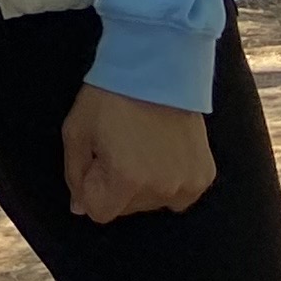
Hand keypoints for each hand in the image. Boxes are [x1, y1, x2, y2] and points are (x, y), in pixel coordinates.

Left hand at [61, 83, 215, 221]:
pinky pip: (180, 194)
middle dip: (115, 186)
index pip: (99, 213)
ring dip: (143, 185)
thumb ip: (74, 174)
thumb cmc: (110, 98)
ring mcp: (188, 184)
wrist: (158, 68)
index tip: (96, 162)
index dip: (91, 188)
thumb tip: (80, 208)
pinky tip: (162, 152)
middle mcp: (161, 189)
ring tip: (141, 147)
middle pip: (126, 209)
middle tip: (119, 147)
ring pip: (152, 203)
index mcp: (126, 180)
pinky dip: (169, 180)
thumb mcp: (76, 131)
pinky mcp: (205, 175)